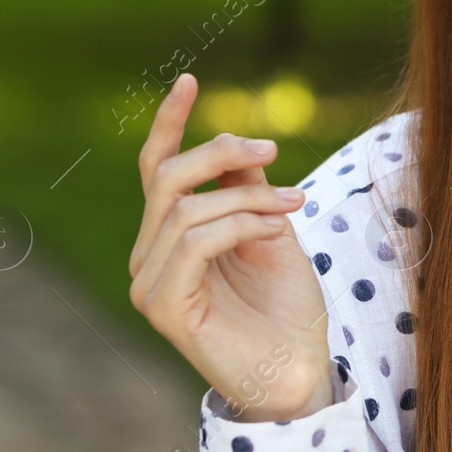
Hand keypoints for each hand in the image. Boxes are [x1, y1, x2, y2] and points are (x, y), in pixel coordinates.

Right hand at [128, 72, 333, 422]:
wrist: (300, 372)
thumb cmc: (288, 307)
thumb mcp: (271, 230)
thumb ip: (247, 188)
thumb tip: (237, 145)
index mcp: (171, 236)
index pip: (157, 170)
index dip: (169, 123)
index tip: (189, 79)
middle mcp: (150, 256)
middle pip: (167, 178)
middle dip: (222, 153)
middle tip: (274, 150)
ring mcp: (151, 283)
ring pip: (187, 208)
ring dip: (248, 196)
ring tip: (293, 204)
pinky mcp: (164, 307)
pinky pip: (195, 242)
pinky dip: (240, 223)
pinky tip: (276, 228)